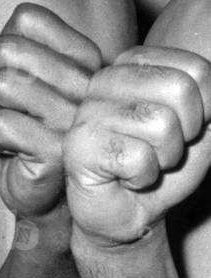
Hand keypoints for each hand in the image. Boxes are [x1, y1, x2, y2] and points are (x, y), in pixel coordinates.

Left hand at [0, 3, 102, 217]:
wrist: (50, 192)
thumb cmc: (31, 125)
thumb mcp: (12, 78)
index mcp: (84, 55)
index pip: (28, 18)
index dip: (3, 42)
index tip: (10, 71)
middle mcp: (88, 81)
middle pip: (7, 49)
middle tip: (4, 104)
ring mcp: (76, 116)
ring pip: (1, 85)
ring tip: (13, 127)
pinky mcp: (59, 151)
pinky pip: (0, 125)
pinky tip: (15, 150)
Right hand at [64, 47, 210, 245]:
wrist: (130, 212)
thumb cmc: (162, 165)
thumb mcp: (202, 132)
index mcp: (134, 64)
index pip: (197, 68)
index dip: (206, 109)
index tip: (184, 128)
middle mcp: (107, 78)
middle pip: (180, 88)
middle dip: (186, 132)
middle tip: (163, 148)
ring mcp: (89, 110)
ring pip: (161, 124)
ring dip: (165, 157)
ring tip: (144, 162)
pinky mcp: (79, 145)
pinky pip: (139, 158)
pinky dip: (144, 177)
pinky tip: (125, 177)